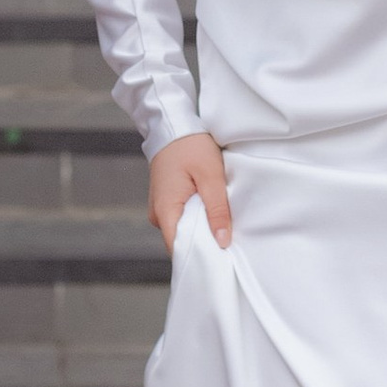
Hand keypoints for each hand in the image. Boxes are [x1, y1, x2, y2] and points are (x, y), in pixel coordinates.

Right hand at [150, 129, 230, 255]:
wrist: (173, 124)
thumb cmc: (191, 146)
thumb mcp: (211, 176)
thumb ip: (217, 210)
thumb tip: (223, 242)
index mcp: (165, 210)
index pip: (179, 249)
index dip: (199, 259)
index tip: (221, 262)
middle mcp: (158, 214)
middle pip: (181, 242)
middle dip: (204, 246)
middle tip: (228, 246)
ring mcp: (160, 208)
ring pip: (182, 230)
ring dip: (201, 231)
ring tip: (221, 227)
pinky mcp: (165, 201)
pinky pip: (181, 219)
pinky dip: (196, 219)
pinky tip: (210, 214)